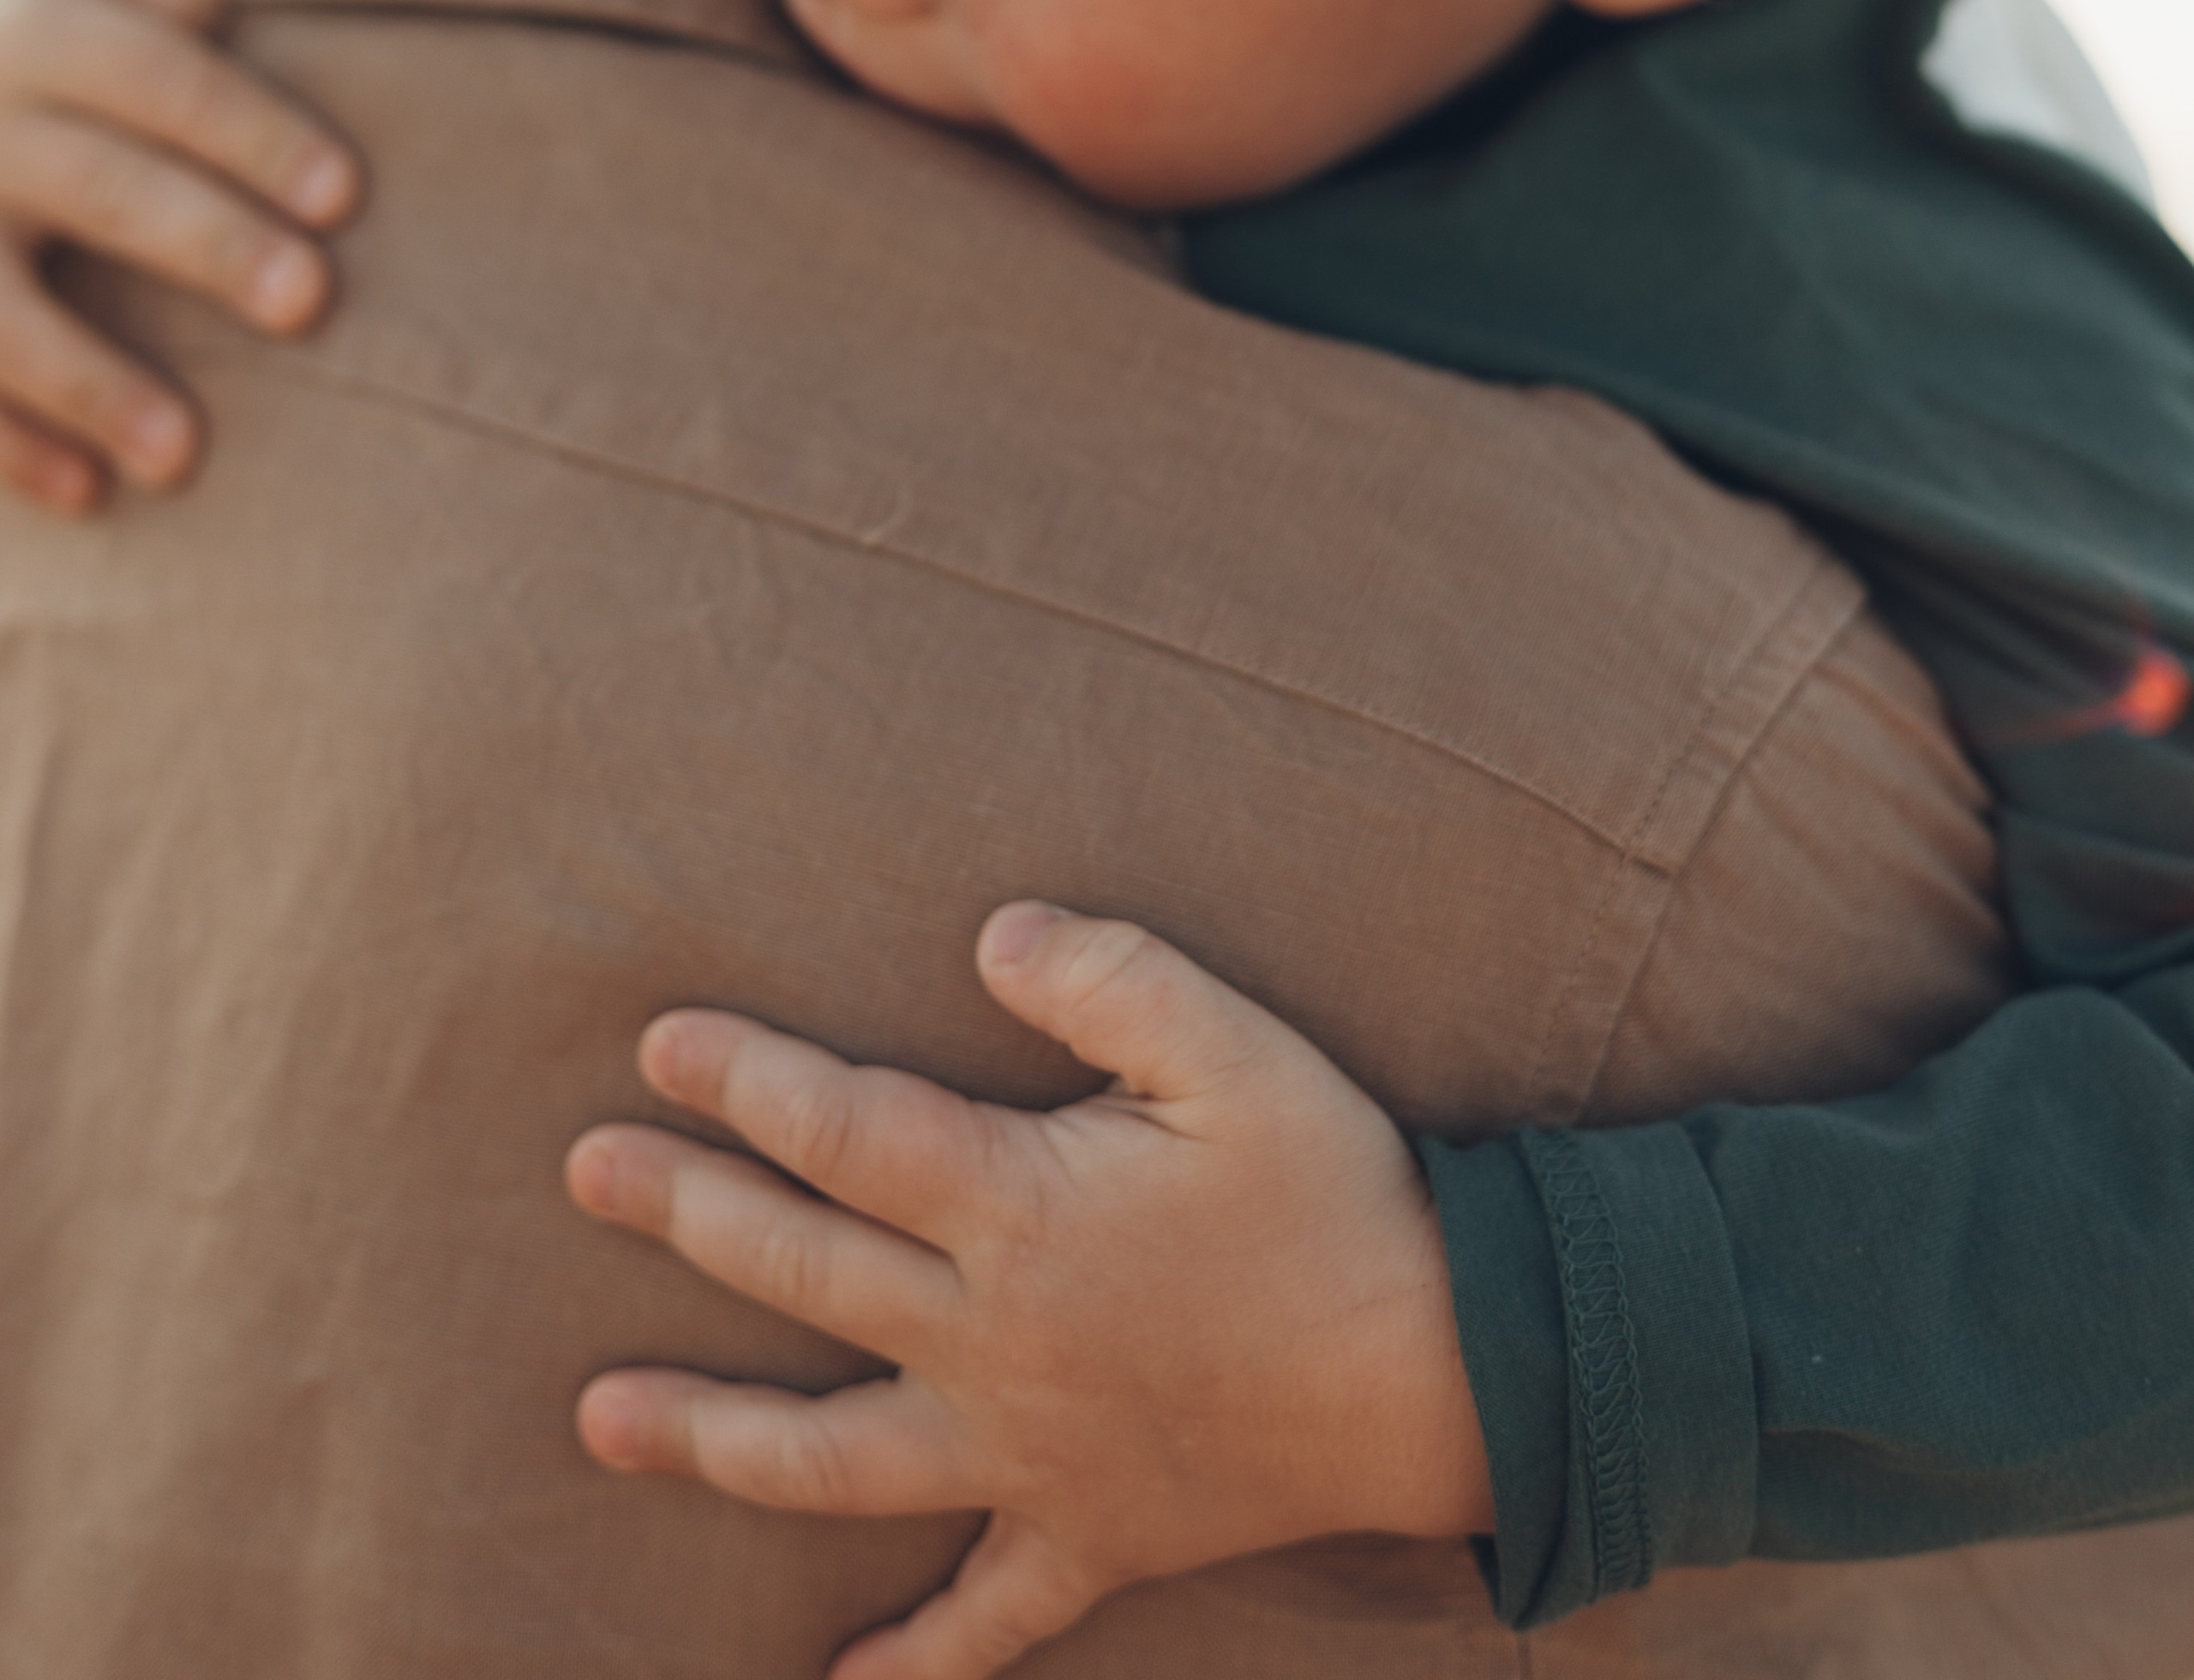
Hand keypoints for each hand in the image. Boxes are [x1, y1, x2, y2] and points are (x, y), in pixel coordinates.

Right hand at [0, 0, 359, 511]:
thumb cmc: (50, 11)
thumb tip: (206, 7)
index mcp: (37, 27)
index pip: (156, 76)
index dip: (248, 131)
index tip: (346, 196)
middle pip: (99, 183)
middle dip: (202, 243)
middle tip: (308, 302)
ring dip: (88, 379)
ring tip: (184, 456)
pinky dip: (8, 443)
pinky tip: (87, 496)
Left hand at [566, 902, 1490, 1679]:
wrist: (1446, 1367)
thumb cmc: (1337, 1189)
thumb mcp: (1233, 1044)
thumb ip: (1106, 974)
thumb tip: (988, 931)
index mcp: (1021, 1209)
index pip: (844, 1131)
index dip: (745, 1081)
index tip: (657, 1045)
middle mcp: (994, 1340)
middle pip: (805, 1272)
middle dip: (684, 1216)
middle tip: (583, 1173)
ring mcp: (1029, 1454)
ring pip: (833, 1458)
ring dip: (709, 1436)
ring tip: (597, 1421)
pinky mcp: (1089, 1537)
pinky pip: (982, 1620)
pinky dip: (908, 1664)